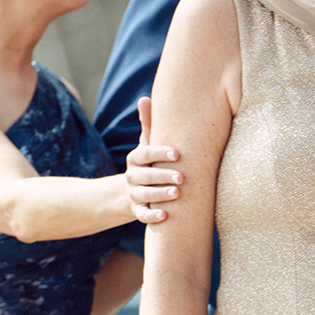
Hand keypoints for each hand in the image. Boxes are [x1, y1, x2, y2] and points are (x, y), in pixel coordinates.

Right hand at [126, 96, 183, 225]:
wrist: (133, 189)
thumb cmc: (149, 161)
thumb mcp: (147, 143)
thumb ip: (149, 123)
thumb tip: (144, 97)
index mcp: (136, 158)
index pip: (145, 153)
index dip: (160, 153)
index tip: (177, 154)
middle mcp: (133, 175)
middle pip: (145, 176)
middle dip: (163, 176)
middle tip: (182, 177)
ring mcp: (134, 193)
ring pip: (145, 195)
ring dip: (160, 195)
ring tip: (177, 194)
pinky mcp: (137, 210)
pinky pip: (142, 214)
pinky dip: (152, 216)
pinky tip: (165, 216)